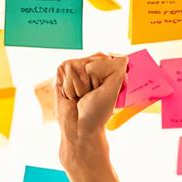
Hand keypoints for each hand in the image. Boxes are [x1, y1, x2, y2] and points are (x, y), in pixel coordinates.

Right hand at [56, 53, 126, 169]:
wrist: (78, 126)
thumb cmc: (97, 112)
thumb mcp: (114, 89)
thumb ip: (118, 69)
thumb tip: (119, 55)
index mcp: (108, 70)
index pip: (108, 57)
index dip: (106, 73)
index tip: (105, 89)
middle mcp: (92, 65)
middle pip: (93, 59)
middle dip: (93, 80)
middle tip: (91, 94)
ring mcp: (77, 67)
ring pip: (79, 65)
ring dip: (80, 86)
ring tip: (80, 96)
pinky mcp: (62, 71)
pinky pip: (67, 69)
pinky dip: (70, 86)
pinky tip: (71, 95)